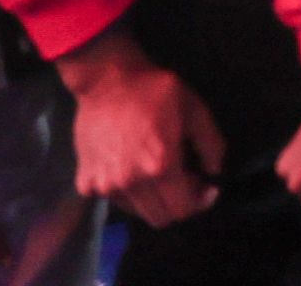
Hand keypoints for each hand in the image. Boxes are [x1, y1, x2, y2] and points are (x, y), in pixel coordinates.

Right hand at [59, 30, 222, 226]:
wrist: (108, 81)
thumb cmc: (155, 92)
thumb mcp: (195, 111)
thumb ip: (211, 146)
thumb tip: (215, 172)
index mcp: (160, 167)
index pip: (182, 210)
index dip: (199, 202)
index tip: (205, 187)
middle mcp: (131, 184)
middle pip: (161, 218)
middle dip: (178, 203)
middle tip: (184, 179)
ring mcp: (105, 186)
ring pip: (138, 211)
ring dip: (153, 199)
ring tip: (157, 171)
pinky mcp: (85, 182)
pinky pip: (113, 199)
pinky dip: (127, 191)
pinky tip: (132, 167)